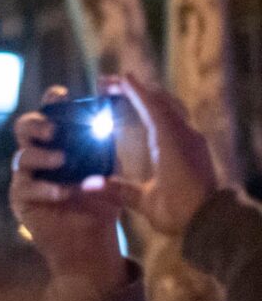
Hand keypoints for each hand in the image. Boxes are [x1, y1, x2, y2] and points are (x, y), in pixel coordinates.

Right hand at [11, 85, 125, 292]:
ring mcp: (25, 176)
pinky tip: (63, 192)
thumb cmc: (98, 203)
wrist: (92, 243)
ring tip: (62, 160)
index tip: (62, 95)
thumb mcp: (106, 171)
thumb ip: (103, 148)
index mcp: (56, 142)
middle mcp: (37, 154)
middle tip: (54, 130)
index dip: (51, 101)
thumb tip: (108, 121)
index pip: (49, 114)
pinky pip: (26, 187)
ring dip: (43, 157)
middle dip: (37, 125)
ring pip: (22, 156)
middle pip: (24, 128)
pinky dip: (46, 188)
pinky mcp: (20, 198)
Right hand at [105, 71, 225, 236]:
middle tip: (114, 84)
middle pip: (162, 101)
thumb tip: (85, 184)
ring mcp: (193, 140)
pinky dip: (161, 110)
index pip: (151, 106)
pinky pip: (178, 119)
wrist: (214, 223)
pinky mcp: (198, 148)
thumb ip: (117, 190)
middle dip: (138, 89)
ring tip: (131, 95)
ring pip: (172, 108)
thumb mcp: (146, 202)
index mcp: (169, 142)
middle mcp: (184, 135)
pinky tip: (149, 116)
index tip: (117, 78)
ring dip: (151, 98)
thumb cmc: (179, 211)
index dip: (133, 90)